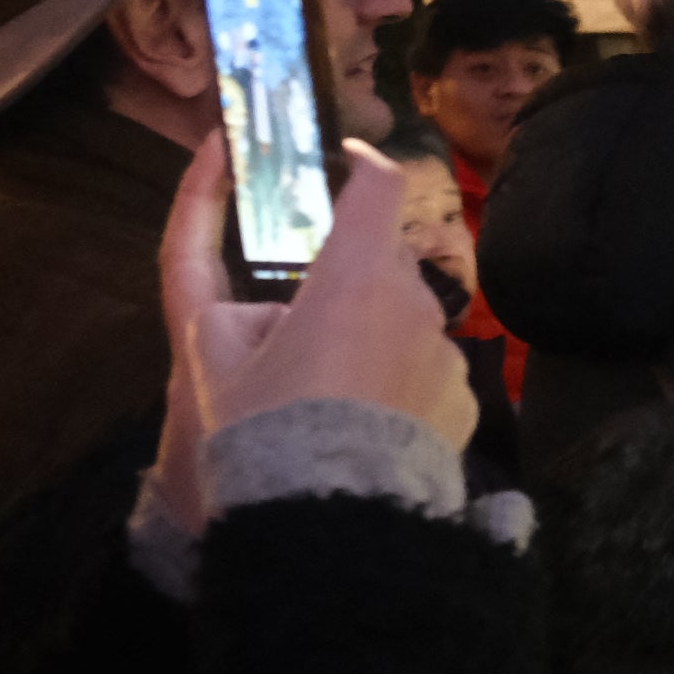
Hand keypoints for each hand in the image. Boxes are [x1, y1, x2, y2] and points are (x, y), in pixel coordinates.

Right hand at [153, 136, 475, 540]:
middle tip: (303, 317)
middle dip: (347, 274)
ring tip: (327, 388)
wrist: (330, 516)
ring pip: (406, 320)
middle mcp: (414, 300)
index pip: (376, 185)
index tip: (344, 157)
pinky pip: (427, 370)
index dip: (361, 161)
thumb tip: (254, 292)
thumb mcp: (210, 358)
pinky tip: (364, 422)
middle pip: (384, 261)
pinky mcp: (463, 398)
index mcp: (355, 275)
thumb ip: (221, 299)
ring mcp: (446, 351)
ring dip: (373, 332)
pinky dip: (398, 380)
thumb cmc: (261, 430)